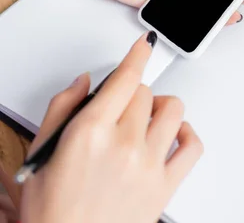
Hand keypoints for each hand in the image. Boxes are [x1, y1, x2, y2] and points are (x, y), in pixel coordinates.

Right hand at [20, 33, 201, 222]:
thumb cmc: (52, 212)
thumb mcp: (43, 153)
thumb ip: (63, 107)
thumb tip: (85, 81)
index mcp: (91, 132)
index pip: (125, 78)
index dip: (137, 55)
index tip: (144, 44)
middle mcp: (123, 144)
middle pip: (144, 92)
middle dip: (132, 94)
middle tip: (118, 109)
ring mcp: (148, 165)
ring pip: (172, 109)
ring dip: (159, 107)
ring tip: (146, 118)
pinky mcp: (165, 187)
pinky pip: (193, 146)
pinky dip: (186, 133)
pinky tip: (172, 136)